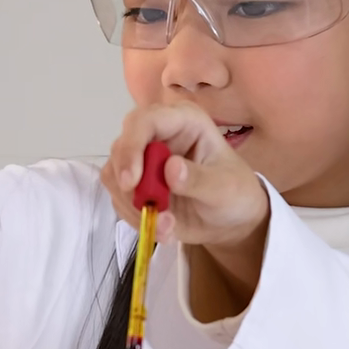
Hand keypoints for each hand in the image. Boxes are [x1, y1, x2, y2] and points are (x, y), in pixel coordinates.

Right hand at [105, 103, 271, 318]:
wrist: (232, 219)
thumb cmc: (235, 193)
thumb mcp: (225, 189)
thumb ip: (199, 180)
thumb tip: (170, 168)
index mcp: (183, 121)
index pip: (144, 121)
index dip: (132, 146)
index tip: (131, 182)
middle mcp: (158, 134)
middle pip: (121, 147)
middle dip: (128, 183)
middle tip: (148, 211)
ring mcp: (143, 159)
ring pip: (114, 175)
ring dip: (134, 206)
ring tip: (168, 225)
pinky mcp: (136, 184)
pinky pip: (119, 198)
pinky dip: (136, 217)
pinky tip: (165, 228)